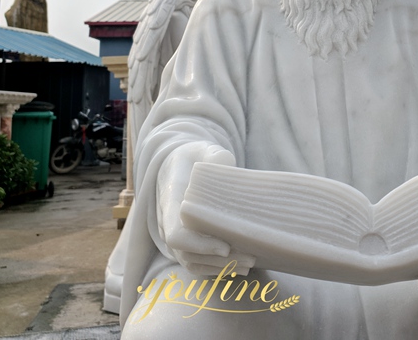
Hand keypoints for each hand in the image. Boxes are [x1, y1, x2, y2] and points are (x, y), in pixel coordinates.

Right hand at [157, 141, 255, 275]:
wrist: (178, 164)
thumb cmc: (195, 157)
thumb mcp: (205, 149)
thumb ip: (217, 157)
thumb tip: (228, 167)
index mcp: (171, 198)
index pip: (175, 232)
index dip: (199, 245)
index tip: (225, 246)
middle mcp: (167, 221)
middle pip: (186, 253)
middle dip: (218, 260)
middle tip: (250, 257)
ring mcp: (172, 233)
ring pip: (190, 261)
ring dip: (220, 267)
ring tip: (249, 262)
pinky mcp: (182, 241)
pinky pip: (194, 262)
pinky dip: (215, 268)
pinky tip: (239, 266)